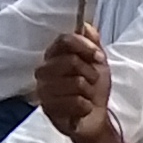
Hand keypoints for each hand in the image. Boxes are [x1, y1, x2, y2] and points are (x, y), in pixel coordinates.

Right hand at [32, 24, 117, 142]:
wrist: (93, 117)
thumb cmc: (93, 88)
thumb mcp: (97, 62)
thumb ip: (91, 42)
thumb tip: (84, 25)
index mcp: (53, 55)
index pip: (64, 40)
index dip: (85, 47)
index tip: (99, 58)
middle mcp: (43, 71)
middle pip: (71, 61)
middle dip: (90, 72)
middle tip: (93, 81)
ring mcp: (43, 90)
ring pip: (75, 82)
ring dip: (89, 91)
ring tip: (87, 96)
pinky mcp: (48, 109)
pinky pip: (75, 102)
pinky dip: (86, 106)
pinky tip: (83, 109)